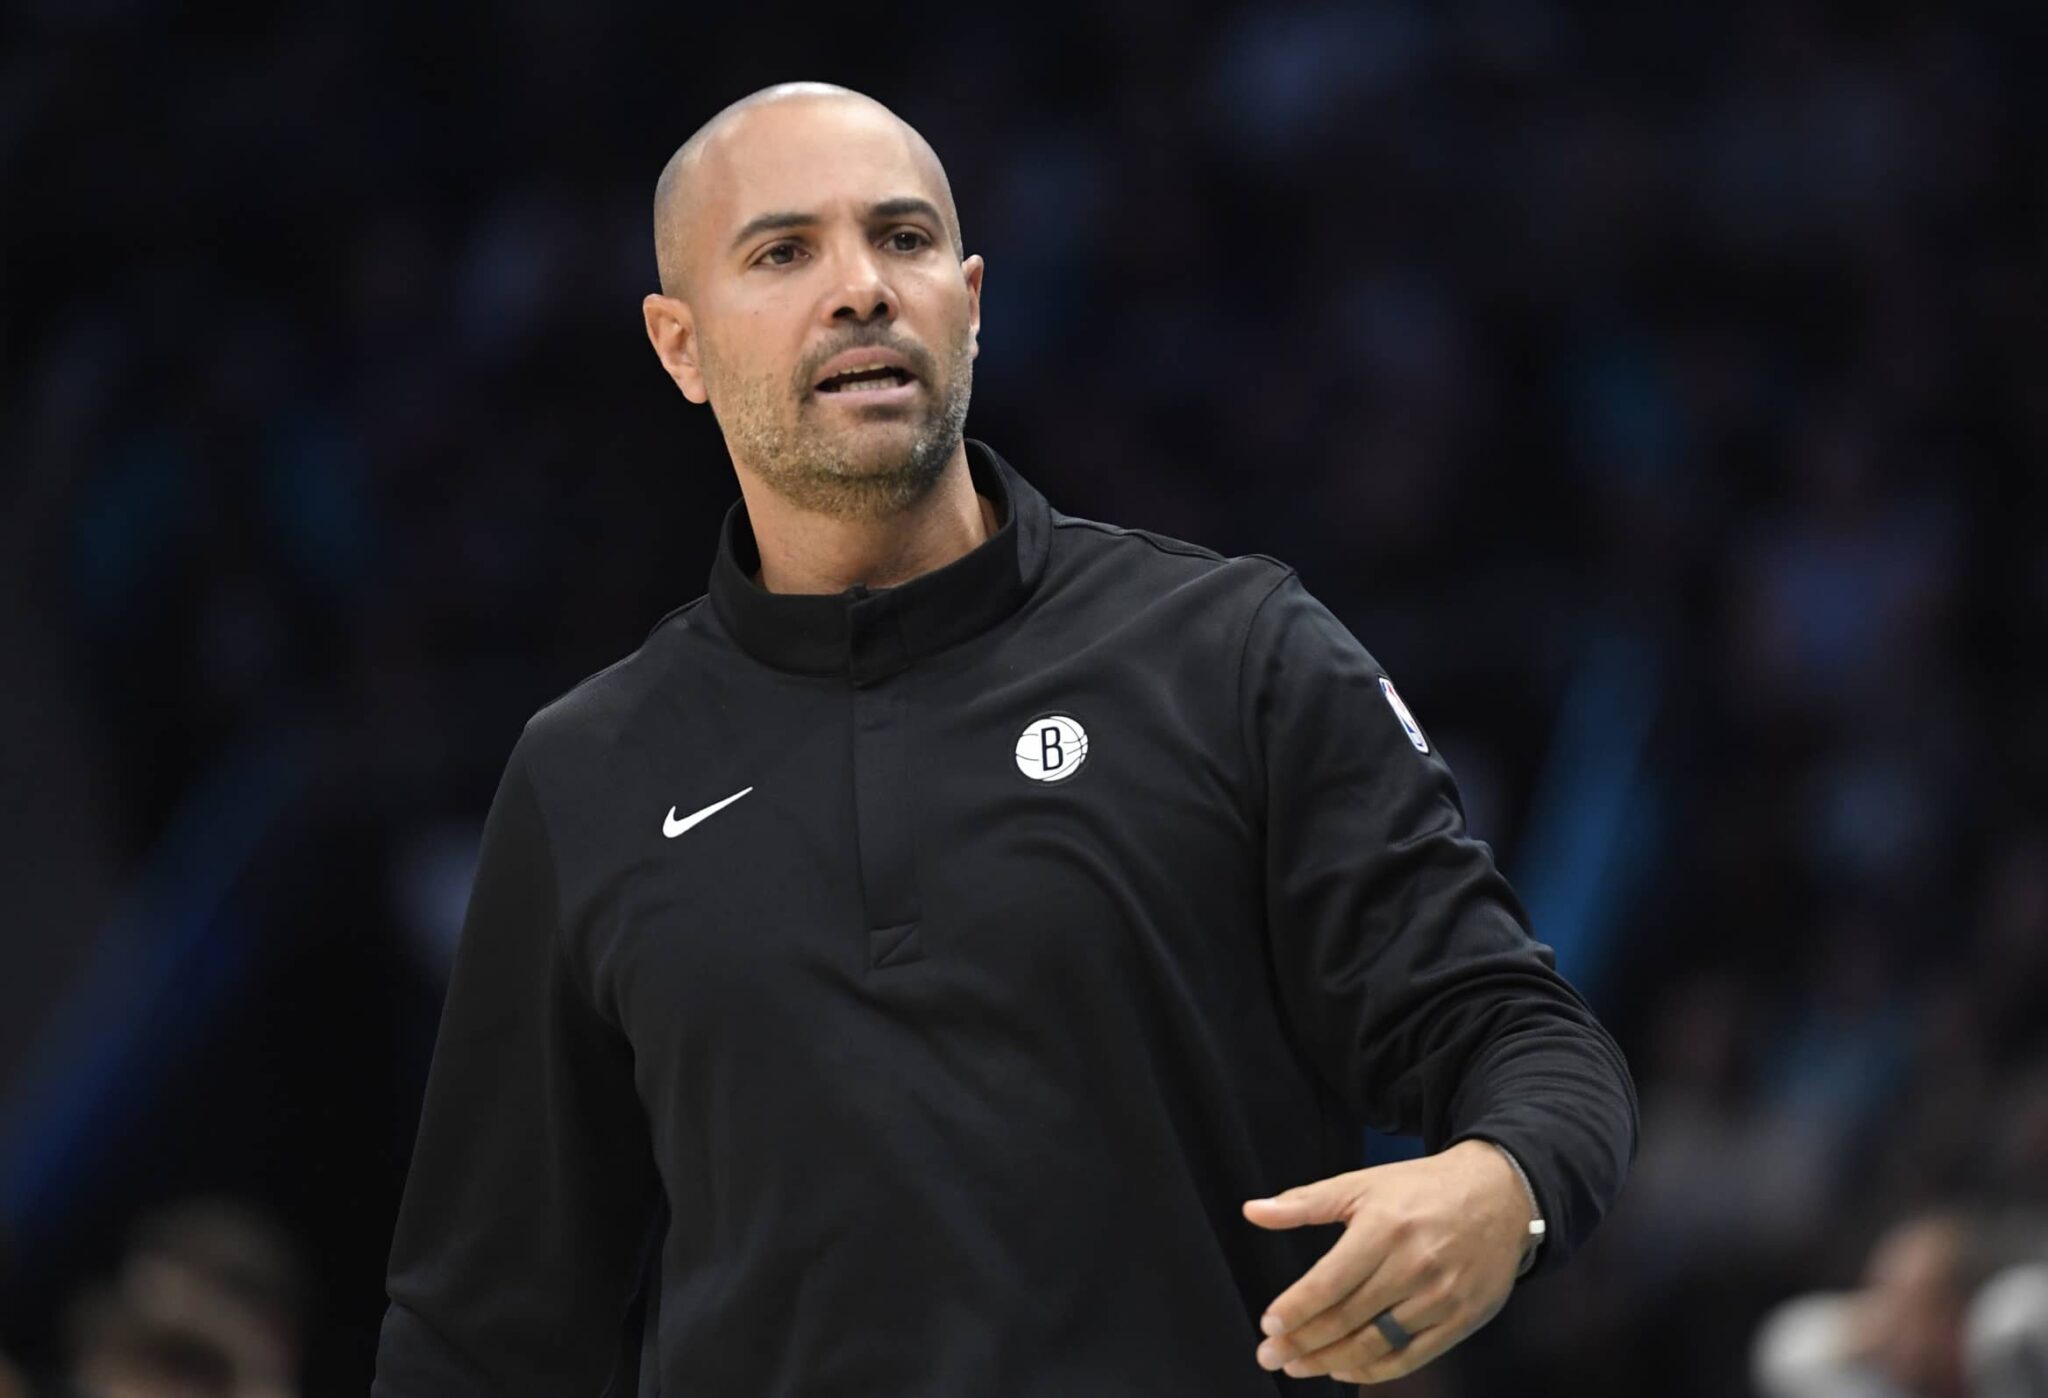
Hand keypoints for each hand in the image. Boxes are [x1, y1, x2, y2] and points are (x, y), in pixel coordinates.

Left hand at [1241, 1139, 1531, 1384]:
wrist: (1500, 1195)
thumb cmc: (1423, 1188)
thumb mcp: (1362, 1184)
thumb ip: (1305, 1202)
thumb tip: (1253, 1211)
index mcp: (1385, 1229)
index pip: (1329, 1283)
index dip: (1295, 1310)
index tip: (1268, 1326)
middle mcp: (1414, 1266)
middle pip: (1347, 1318)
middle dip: (1302, 1343)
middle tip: (1270, 1355)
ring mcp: (1441, 1297)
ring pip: (1375, 1344)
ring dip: (1330, 1362)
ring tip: (1299, 1367)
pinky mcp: (1462, 1319)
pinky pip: (1410, 1357)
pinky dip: (1373, 1370)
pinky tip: (1344, 1369)